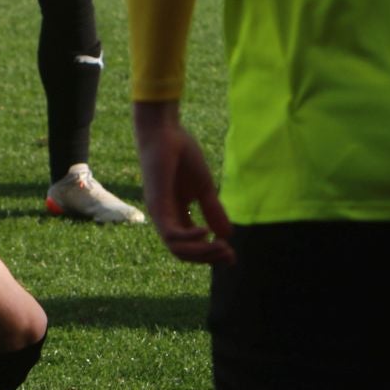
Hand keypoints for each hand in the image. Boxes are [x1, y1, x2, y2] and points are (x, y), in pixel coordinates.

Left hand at [133, 101, 233, 263]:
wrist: (164, 132)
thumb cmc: (181, 155)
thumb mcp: (204, 188)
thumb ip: (213, 211)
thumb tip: (228, 236)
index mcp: (176, 214)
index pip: (191, 245)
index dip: (211, 254)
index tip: (232, 257)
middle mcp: (166, 218)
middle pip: (184, 253)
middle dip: (208, 257)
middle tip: (230, 254)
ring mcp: (159, 213)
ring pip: (177, 248)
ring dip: (202, 252)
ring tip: (222, 247)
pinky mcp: (157, 205)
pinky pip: (170, 233)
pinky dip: (189, 238)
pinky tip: (205, 232)